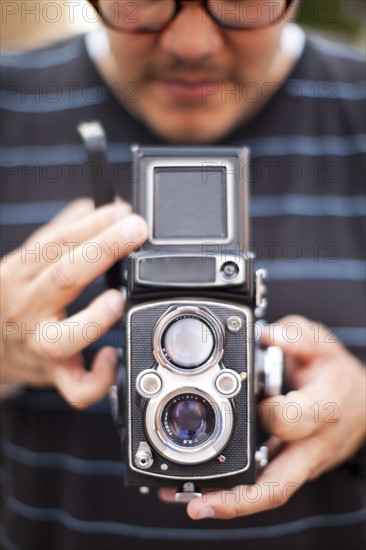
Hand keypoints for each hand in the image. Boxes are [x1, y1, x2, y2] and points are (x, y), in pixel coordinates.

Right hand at [1, 198, 147, 405]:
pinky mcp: (54, 373)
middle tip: (134, 230)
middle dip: (103, 250)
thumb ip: (58, 235)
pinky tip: (113, 356)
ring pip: (64, 337)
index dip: (92, 225)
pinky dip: (98, 378)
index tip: (121, 211)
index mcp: (21, 273)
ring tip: (118, 298)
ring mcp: (39, 343)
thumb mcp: (26, 262)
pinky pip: (76, 388)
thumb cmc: (13, 300)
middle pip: (64, 276)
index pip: (57, 242)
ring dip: (95, 318)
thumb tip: (92, 207)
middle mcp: (28, 307)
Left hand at [160, 315, 365, 518]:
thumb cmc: (338, 377)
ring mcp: (301, 464)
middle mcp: (310, 446)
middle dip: (237, 499)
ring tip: (189, 501)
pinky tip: (206, 491)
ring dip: (229, 502)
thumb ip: (298, 335)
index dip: (265, 414)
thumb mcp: (323, 345)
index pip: (289, 421)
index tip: (245, 401)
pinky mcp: (291, 469)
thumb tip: (270, 334)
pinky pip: (264, 484)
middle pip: (277, 486)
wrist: (360, 405)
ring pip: (267, 492)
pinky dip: (235, 493)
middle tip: (199, 503)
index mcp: (321, 410)